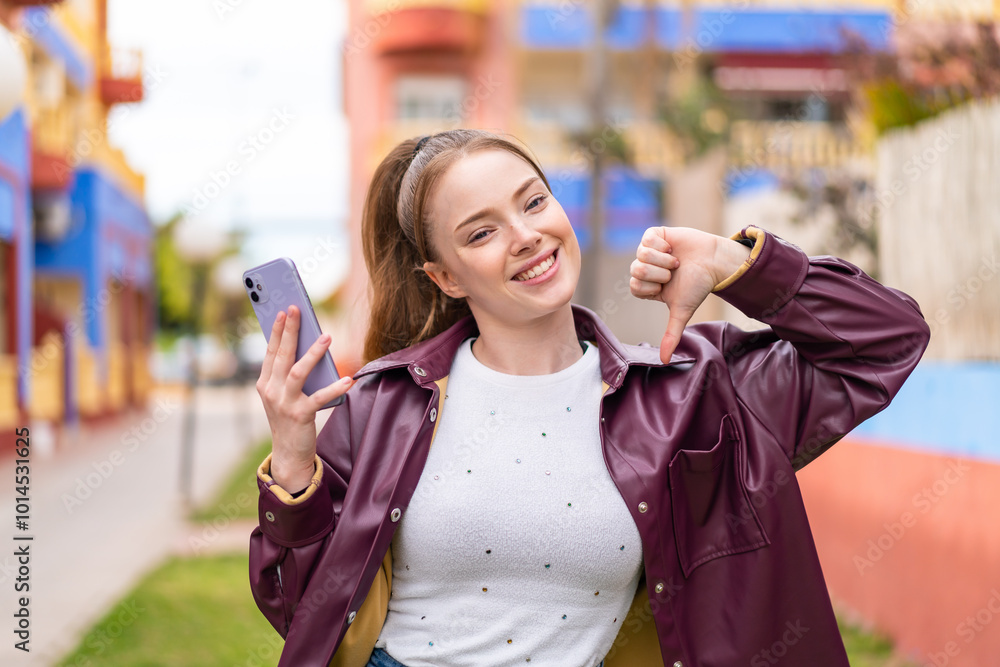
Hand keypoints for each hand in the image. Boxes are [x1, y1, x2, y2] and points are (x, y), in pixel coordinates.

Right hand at [255, 305, 353, 490]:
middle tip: (296, 309)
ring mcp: (284, 403)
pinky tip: (348, 379)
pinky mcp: (300, 415)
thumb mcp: (283, 394)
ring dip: (313, 352)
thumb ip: (290, 374)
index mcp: (264, 383)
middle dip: (289, 331)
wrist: (288, 453)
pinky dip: (335, 388)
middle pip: (282, 355)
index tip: (282, 311)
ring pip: (298, 371)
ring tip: (327, 336)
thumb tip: (307, 347)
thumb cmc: (289, 418)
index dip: (276, 331)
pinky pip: (319, 397)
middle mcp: (271, 391)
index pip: (271, 352)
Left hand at [629, 227, 750, 362]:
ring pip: (641, 254)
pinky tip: (673, 247)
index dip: (652, 286)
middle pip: (636, 270)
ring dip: (663, 259)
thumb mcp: (682, 311)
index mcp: (647, 286)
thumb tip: (664, 361)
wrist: (714, 261)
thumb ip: (671, 334)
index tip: (668, 286)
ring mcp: (648, 250)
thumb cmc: (698, 286)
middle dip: (659, 273)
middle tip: (674, 273)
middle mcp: (645, 268)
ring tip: (676, 261)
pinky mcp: (655, 234)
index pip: (635, 286)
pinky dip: (662, 244)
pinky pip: (647, 238)